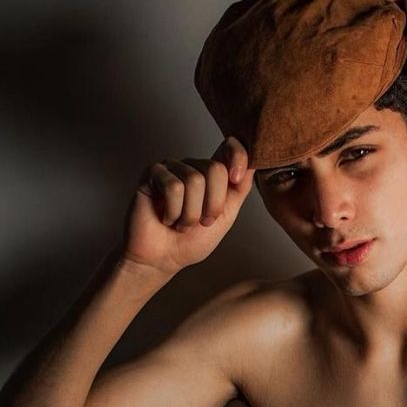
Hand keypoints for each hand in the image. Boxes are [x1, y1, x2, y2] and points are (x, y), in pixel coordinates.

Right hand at [120, 136, 254, 277]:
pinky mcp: (152, 174)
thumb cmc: (192, 240)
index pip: (230, 146)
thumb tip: (254, 163)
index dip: (238, 157)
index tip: (236, 179)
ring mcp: (172, 168)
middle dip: (212, 204)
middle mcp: (192, 166)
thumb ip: (240, 188)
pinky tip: (166, 218)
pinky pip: (172, 186)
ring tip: (181, 224)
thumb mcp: (226, 214)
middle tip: (201, 222)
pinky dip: (173, 211)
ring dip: (190, 213)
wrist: (163, 260)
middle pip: (215, 169)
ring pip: (194, 180)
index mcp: (212, 174)